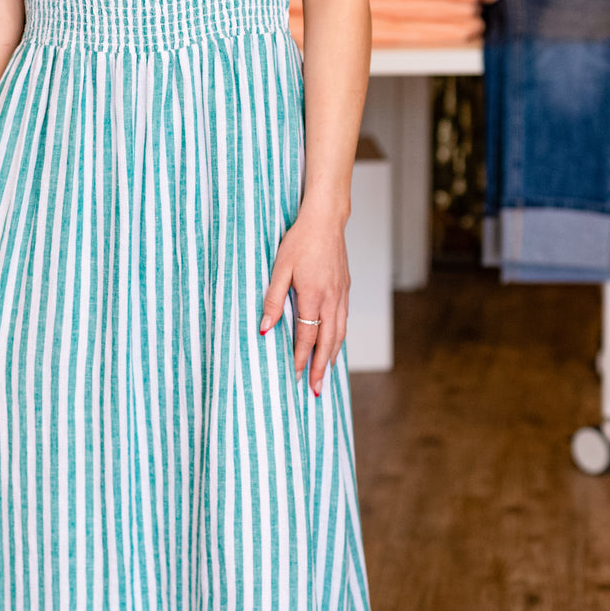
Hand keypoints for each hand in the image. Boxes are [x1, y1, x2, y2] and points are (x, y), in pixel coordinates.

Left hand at [259, 201, 349, 395]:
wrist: (326, 220)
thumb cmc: (300, 240)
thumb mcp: (279, 268)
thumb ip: (273, 299)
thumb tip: (265, 328)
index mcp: (313, 296)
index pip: (306, 336)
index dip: (300, 358)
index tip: (294, 376)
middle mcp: (331, 299)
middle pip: (327, 342)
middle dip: (320, 368)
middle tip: (316, 390)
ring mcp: (341, 294)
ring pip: (339, 333)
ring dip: (332, 356)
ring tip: (324, 374)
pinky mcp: (345, 288)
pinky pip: (343, 320)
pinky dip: (339, 338)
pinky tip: (333, 344)